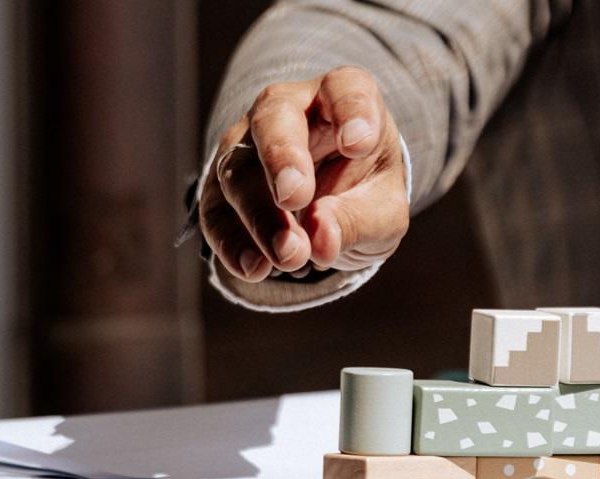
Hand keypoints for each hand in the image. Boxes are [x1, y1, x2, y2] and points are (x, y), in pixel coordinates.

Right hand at [200, 66, 408, 280]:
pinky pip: (217, 209)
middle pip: (274, 118)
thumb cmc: (367, 193)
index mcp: (342, 97)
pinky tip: (253, 268)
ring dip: (261, 217)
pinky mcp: (223, 184)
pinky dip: (232, 241)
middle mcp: (290, 109)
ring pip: (239, 169)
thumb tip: (319, 239)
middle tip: (294, 198)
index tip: (357, 144)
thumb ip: (360, 220)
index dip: (351, 112)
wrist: (337, 207)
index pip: (345, 88)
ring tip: (289, 255)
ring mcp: (249, 143)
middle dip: (282, 159)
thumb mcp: (383, 211)